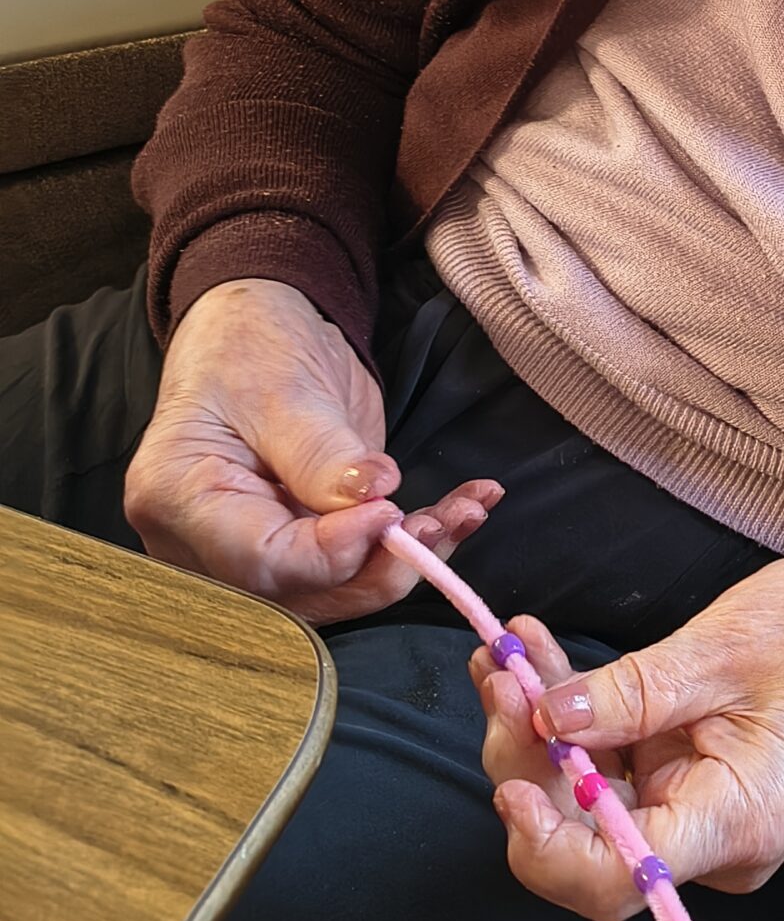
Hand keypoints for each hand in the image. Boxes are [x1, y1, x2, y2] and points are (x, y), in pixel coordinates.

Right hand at [124, 277, 499, 623]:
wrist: (257, 329)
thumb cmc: (249, 345)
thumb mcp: (284, 387)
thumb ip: (322, 451)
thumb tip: (373, 498)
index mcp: (180, 499)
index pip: (260, 561)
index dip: (333, 551)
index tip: (389, 510)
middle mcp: (209, 544)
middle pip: (302, 591)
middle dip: (383, 566)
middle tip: (445, 522)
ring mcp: (258, 548)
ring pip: (339, 587)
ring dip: (412, 558)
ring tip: (465, 511)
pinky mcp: (302, 543)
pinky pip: (356, 564)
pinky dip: (413, 543)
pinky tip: (464, 510)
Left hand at [474, 541, 783, 916]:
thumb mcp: (721, 650)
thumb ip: (631, 692)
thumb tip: (547, 716)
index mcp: (736, 820)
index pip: (621, 881)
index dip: (553, 848)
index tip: (515, 787)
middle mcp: (710, 838)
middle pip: (585, 843)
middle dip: (530, 766)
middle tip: (502, 678)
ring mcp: (688, 812)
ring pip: (579, 804)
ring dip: (532, 734)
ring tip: (508, 656)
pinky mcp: (672, 781)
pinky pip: (598, 768)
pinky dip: (561, 718)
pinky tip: (535, 661)